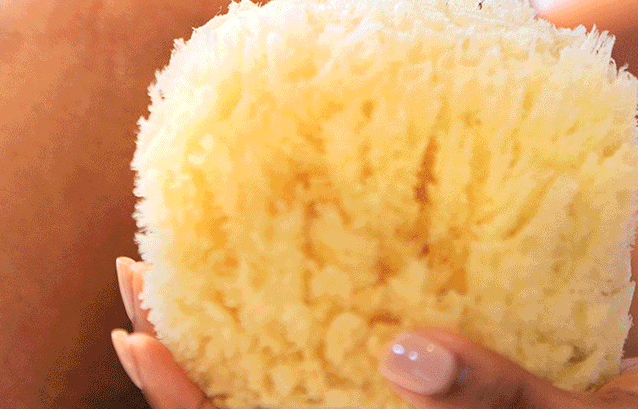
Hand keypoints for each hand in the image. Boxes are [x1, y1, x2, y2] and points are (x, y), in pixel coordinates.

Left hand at [111, 261, 637, 408]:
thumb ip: (500, 403)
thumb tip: (401, 361)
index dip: (195, 407)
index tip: (137, 334)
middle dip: (200, 350)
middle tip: (145, 267)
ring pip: (318, 376)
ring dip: (252, 318)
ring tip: (206, 246)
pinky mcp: (479, 385)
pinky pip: (388, 348)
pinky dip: (339, 299)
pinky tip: (325, 246)